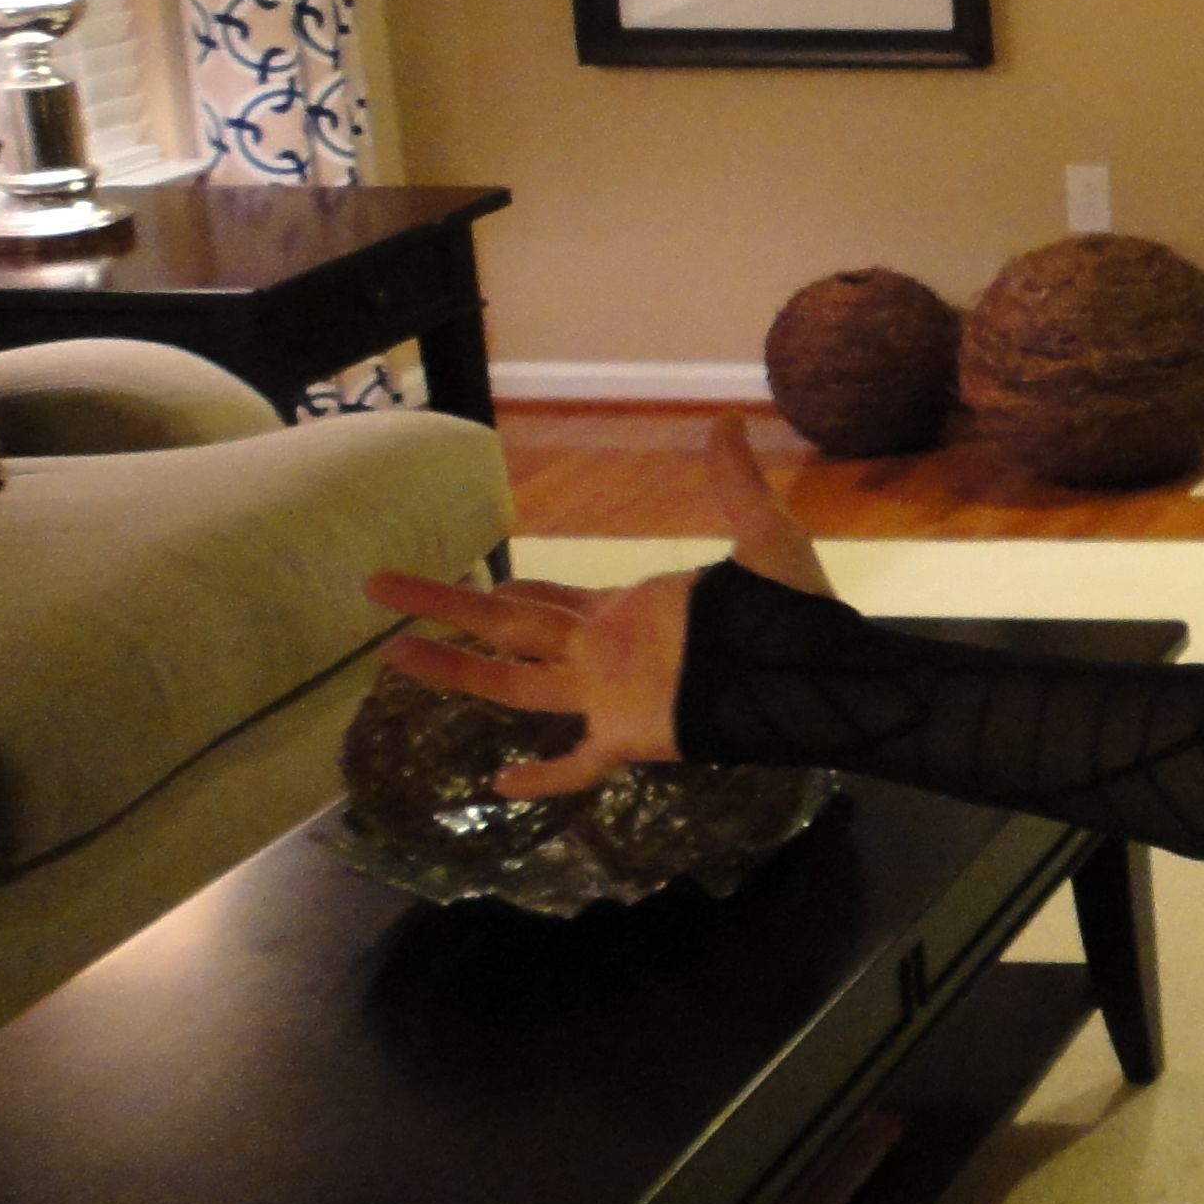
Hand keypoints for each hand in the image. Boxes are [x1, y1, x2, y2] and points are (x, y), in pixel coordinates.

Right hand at [363, 415, 831, 798]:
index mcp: (622, 612)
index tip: (462, 584)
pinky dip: (542, 777)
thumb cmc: (793, 612)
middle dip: (444, 605)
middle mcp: (602, 652)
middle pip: (505, 628)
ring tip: (395, 655)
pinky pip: (578, 765)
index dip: (504, 592)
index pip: (544, 602)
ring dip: (456, 671)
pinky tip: (498, 783)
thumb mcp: (764, 536)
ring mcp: (609, 696)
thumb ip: (735, 482)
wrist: (823, 674)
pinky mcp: (631, 736)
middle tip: (380, 586)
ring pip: (514, 686)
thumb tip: (725, 420)